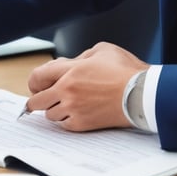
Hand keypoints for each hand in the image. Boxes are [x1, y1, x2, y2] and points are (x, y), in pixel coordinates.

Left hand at [25, 42, 148, 131]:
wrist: (142, 94)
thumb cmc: (127, 72)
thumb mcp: (102, 50)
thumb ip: (82, 56)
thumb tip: (73, 63)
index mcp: (70, 71)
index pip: (37, 77)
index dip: (34, 82)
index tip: (35, 85)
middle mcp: (68, 92)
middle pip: (37, 101)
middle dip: (37, 99)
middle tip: (40, 99)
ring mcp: (75, 109)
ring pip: (50, 115)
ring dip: (53, 109)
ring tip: (62, 105)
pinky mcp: (83, 123)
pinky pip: (64, 125)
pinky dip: (64, 120)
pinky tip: (72, 114)